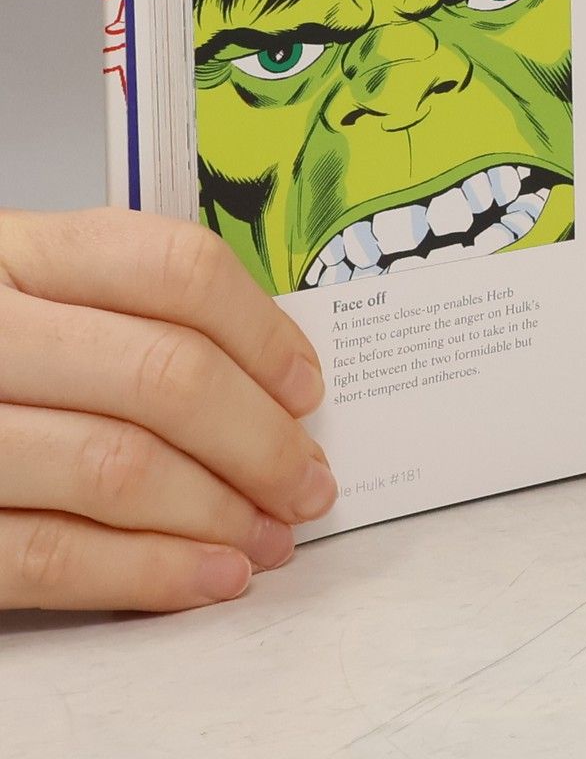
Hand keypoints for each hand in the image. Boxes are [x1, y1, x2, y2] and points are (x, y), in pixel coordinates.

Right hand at [0, 209, 336, 612]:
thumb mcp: (39, 295)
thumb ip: (135, 317)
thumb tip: (277, 385)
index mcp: (19, 254)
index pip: (173, 270)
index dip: (261, 334)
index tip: (308, 388)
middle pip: (162, 376)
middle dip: (260, 441)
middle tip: (310, 482)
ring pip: (118, 469)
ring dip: (219, 514)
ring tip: (272, 537)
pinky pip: (51, 556)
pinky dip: (149, 573)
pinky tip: (211, 578)